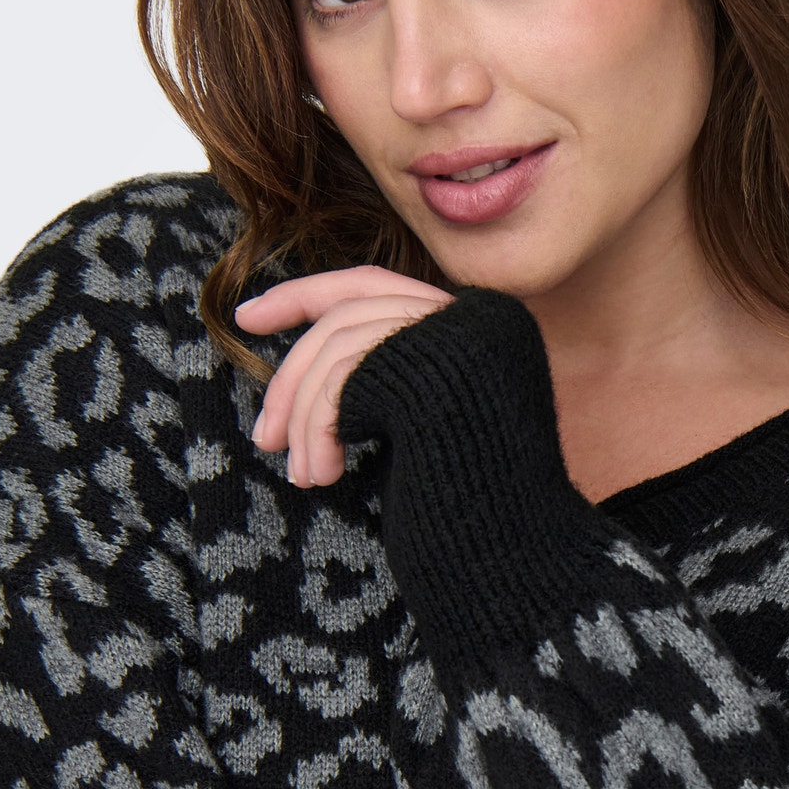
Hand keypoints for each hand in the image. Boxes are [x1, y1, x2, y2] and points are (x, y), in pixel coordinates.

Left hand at [237, 266, 453, 486]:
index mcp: (450, 321)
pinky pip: (348, 377)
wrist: (542, 506)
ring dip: (306, 421)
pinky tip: (327, 468)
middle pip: (339, 323)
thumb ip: (384, 388)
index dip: (300, 295)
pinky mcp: (435, 366)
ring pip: (337, 351)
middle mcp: (451, 315)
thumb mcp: (428, 423)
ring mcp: (447, 335)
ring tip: (305, 477)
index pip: (364, 283)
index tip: (246, 318)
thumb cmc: (471, 466)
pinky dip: (323, 424)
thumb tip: (309, 396)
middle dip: (290, 383)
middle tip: (266, 440)